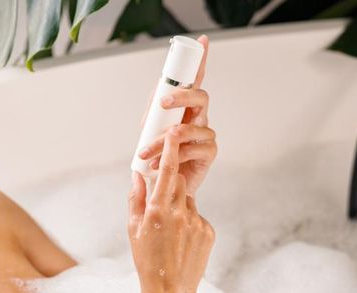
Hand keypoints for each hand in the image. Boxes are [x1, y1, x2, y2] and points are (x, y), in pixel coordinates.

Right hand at [128, 133, 213, 292]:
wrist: (169, 290)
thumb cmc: (147, 260)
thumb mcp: (133, 229)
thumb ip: (136, 198)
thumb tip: (137, 174)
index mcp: (158, 211)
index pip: (167, 172)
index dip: (170, 150)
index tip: (172, 133)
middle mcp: (179, 213)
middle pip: (179, 182)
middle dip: (170, 185)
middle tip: (161, 205)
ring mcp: (196, 222)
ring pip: (188, 201)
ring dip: (179, 207)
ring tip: (170, 233)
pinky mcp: (208, 231)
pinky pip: (197, 217)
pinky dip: (189, 223)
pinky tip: (181, 243)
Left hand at [136, 35, 215, 196]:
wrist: (165, 187)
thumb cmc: (159, 155)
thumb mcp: (150, 129)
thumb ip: (153, 111)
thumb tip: (157, 94)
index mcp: (187, 107)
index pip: (195, 79)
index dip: (201, 60)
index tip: (202, 41)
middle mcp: (200, 117)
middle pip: (201, 96)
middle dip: (182, 96)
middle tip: (163, 103)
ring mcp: (206, 134)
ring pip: (192, 126)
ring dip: (165, 139)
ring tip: (147, 152)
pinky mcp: (209, 153)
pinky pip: (194, 148)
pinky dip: (174, 155)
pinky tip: (160, 164)